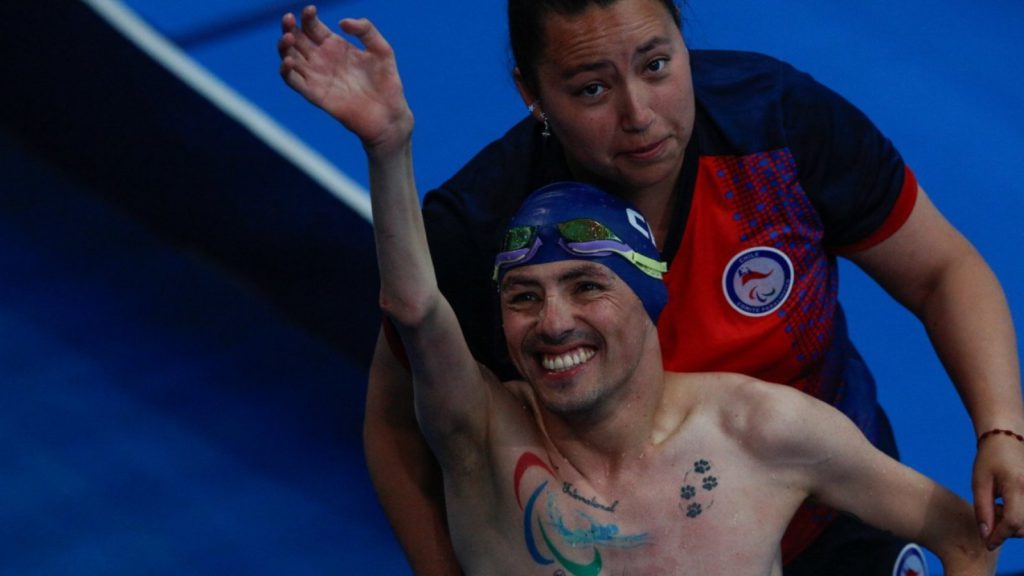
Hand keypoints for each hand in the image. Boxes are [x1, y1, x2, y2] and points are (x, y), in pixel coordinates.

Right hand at [277, 5, 412, 153]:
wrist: (389, 114)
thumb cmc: (387, 82)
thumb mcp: (382, 50)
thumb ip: (366, 30)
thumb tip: (341, 22)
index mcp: (335, 46)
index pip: (312, 27)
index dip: (307, 17)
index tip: (310, 10)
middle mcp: (321, 60)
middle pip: (296, 39)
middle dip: (289, 27)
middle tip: (288, 19)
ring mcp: (317, 77)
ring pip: (290, 58)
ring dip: (283, 47)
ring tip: (288, 37)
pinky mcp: (315, 95)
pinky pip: (293, 82)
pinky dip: (286, 71)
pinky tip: (289, 61)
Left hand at [973, 431, 1023, 548]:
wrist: (1006, 439)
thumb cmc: (989, 459)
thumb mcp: (979, 483)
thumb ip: (983, 510)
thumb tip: (986, 536)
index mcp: (1017, 485)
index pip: (1013, 522)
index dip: (1000, 536)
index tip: (988, 543)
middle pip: (1023, 526)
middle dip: (1005, 530)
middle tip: (991, 513)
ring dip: (1013, 525)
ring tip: (999, 506)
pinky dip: (1020, 518)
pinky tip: (1008, 505)